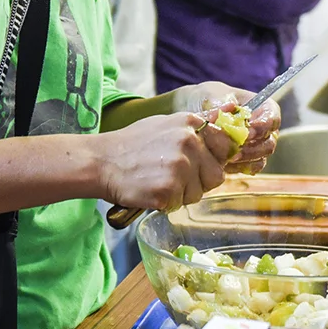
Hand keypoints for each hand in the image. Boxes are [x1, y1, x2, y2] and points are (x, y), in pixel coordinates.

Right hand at [96, 112, 227, 214]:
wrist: (101, 161)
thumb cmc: (132, 145)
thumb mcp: (165, 125)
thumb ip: (193, 131)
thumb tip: (225, 135)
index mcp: (191, 124)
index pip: (225, 147)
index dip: (212, 160)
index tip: (198, 164)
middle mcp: (189, 142)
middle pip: (216, 175)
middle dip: (199, 182)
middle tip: (173, 178)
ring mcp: (179, 166)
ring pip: (198, 193)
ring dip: (181, 194)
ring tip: (158, 181)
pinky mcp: (168, 189)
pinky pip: (179, 204)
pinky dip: (166, 203)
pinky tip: (150, 190)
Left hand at [168, 81, 280, 173]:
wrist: (195, 111)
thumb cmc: (207, 98)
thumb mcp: (211, 95)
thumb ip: (221, 103)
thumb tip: (231, 107)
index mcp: (262, 109)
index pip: (273, 118)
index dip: (264, 127)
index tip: (248, 131)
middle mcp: (264, 129)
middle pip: (269, 143)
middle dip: (253, 148)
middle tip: (236, 149)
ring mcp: (256, 146)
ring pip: (261, 158)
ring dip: (245, 160)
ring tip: (226, 158)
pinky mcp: (246, 160)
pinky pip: (249, 168)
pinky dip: (238, 168)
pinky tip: (223, 164)